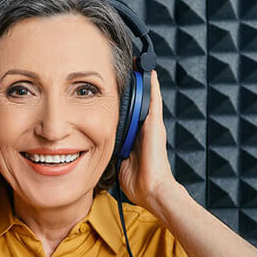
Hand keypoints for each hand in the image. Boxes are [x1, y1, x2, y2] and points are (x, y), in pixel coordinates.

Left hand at [116, 70, 179, 214]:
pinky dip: (152, 88)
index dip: (122, 103)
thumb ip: (114, 152)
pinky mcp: (156, 126)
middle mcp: (145, 130)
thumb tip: (101, 148)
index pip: (128, 116)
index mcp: (136, 139)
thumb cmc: (139, 182)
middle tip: (126, 70)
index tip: (115, 91)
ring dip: (142, 84)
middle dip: (133, 89)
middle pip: (138, 104)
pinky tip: (149, 74)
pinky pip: (154, 102)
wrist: (152, 190)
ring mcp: (152, 127)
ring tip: (138, 66)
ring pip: (147, 99)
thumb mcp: (120, 163)